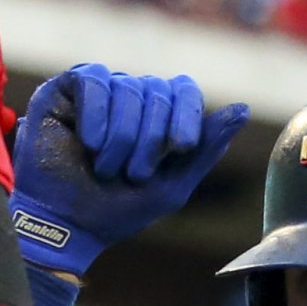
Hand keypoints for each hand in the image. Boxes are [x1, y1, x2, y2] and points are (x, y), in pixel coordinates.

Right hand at [11, 64, 248, 274]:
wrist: (63, 227)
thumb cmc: (115, 211)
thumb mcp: (171, 185)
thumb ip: (205, 148)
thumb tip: (243, 108)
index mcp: (155, 117)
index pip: (183, 90)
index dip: (187, 114)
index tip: (181, 147)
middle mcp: (128, 98)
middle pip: (157, 90)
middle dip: (151, 138)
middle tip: (132, 174)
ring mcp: (97, 92)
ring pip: (127, 87)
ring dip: (121, 137)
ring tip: (103, 167)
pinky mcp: (65, 89)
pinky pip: (94, 78)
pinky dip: (96, 114)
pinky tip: (88, 142)